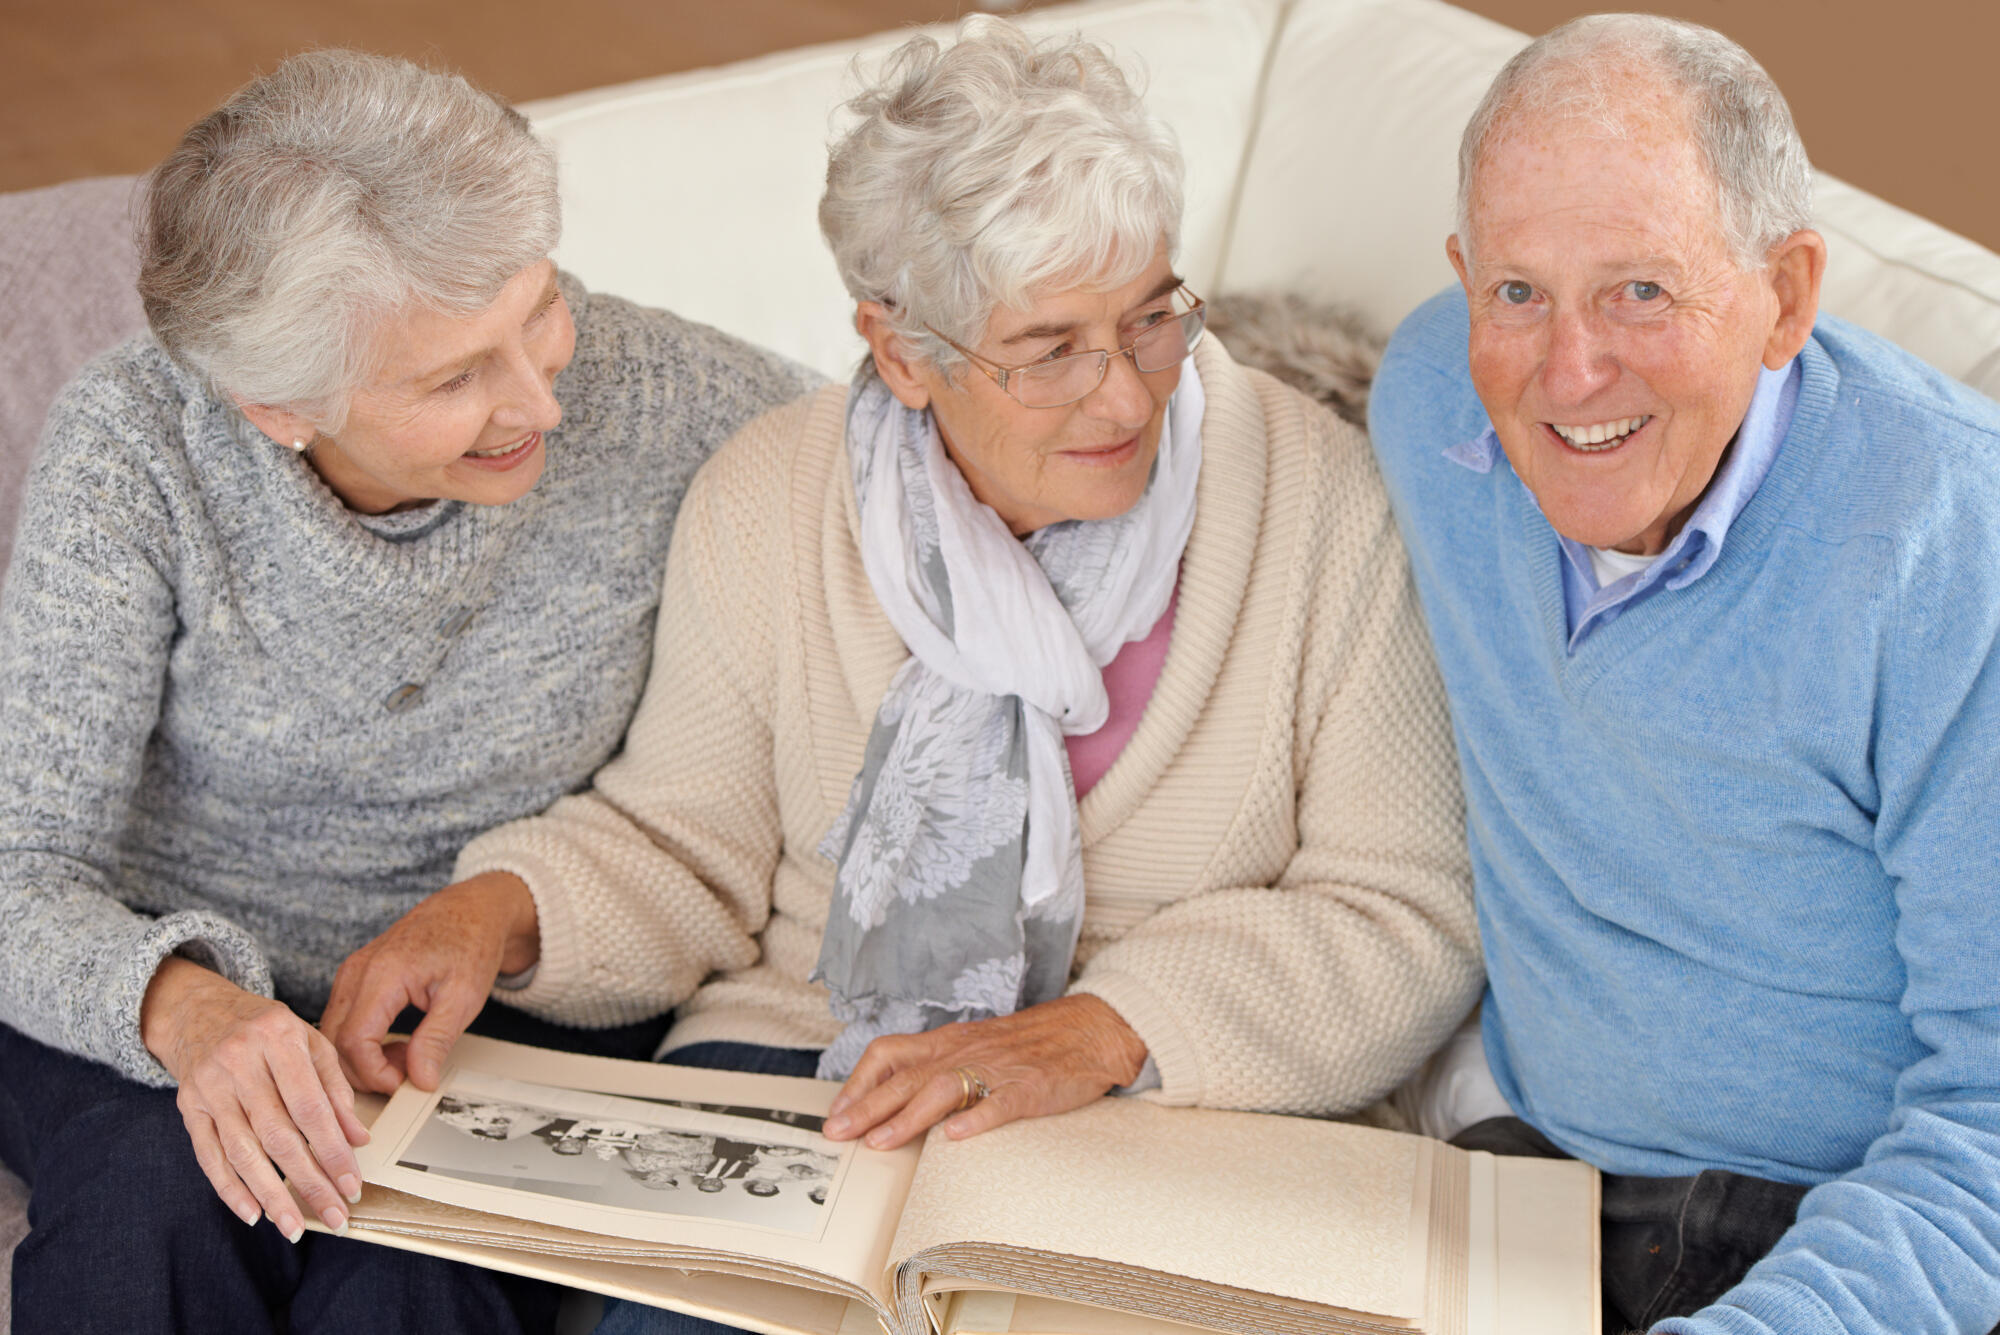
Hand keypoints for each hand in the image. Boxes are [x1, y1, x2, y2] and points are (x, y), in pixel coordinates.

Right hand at [142, 957, 368, 1241]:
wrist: (198, 1010)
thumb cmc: (264, 1027)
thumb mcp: (309, 1041)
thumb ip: (335, 1088)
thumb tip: (358, 1139)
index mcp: (278, 1039)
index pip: (311, 1107)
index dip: (333, 1150)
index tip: (352, 1184)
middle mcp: (239, 1063)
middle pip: (278, 1136)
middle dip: (309, 1182)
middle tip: (334, 1215)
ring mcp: (209, 1088)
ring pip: (243, 1152)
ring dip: (271, 1196)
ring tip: (294, 1227)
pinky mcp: (189, 1108)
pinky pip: (208, 1156)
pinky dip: (230, 1189)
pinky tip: (252, 1213)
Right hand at [319, 871, 539, 1095]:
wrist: (471, 911)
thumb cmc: (470, 943)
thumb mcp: (464, 998)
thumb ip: (436, 1040)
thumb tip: (420, 1080)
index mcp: (383, 974)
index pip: (354, 1042)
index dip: (374, 1074)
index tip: (403, 1083)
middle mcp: (357, 971)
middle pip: (334, 1042)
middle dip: (365, 1071)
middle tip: (406, 1076)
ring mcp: (351, 972)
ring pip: (334, 1034)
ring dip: (364, 1059)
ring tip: (408, 1057)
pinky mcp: (354, 977)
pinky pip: (343, 1020)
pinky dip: (363, 1042)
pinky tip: (397, 1043)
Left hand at [822, 994, 1147, 1149]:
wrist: (1090, 1028)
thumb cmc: (1032, 1042)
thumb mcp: (976, 1045)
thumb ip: (940, 1066)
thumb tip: (897, 1096)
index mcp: (950, 1040)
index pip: (890, 1053)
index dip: (858, 1082)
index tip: (835, 1112)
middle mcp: (965, 1050)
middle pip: (906, 1076)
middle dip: (867, 1106)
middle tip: (837, 1133)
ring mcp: (998, 1068)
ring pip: (943, 1088)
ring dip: (907, 1117)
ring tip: (880, 1142)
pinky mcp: (1031, 1086)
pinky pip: (1000, 1103)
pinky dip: (976, 1120)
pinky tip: (955, 1138)